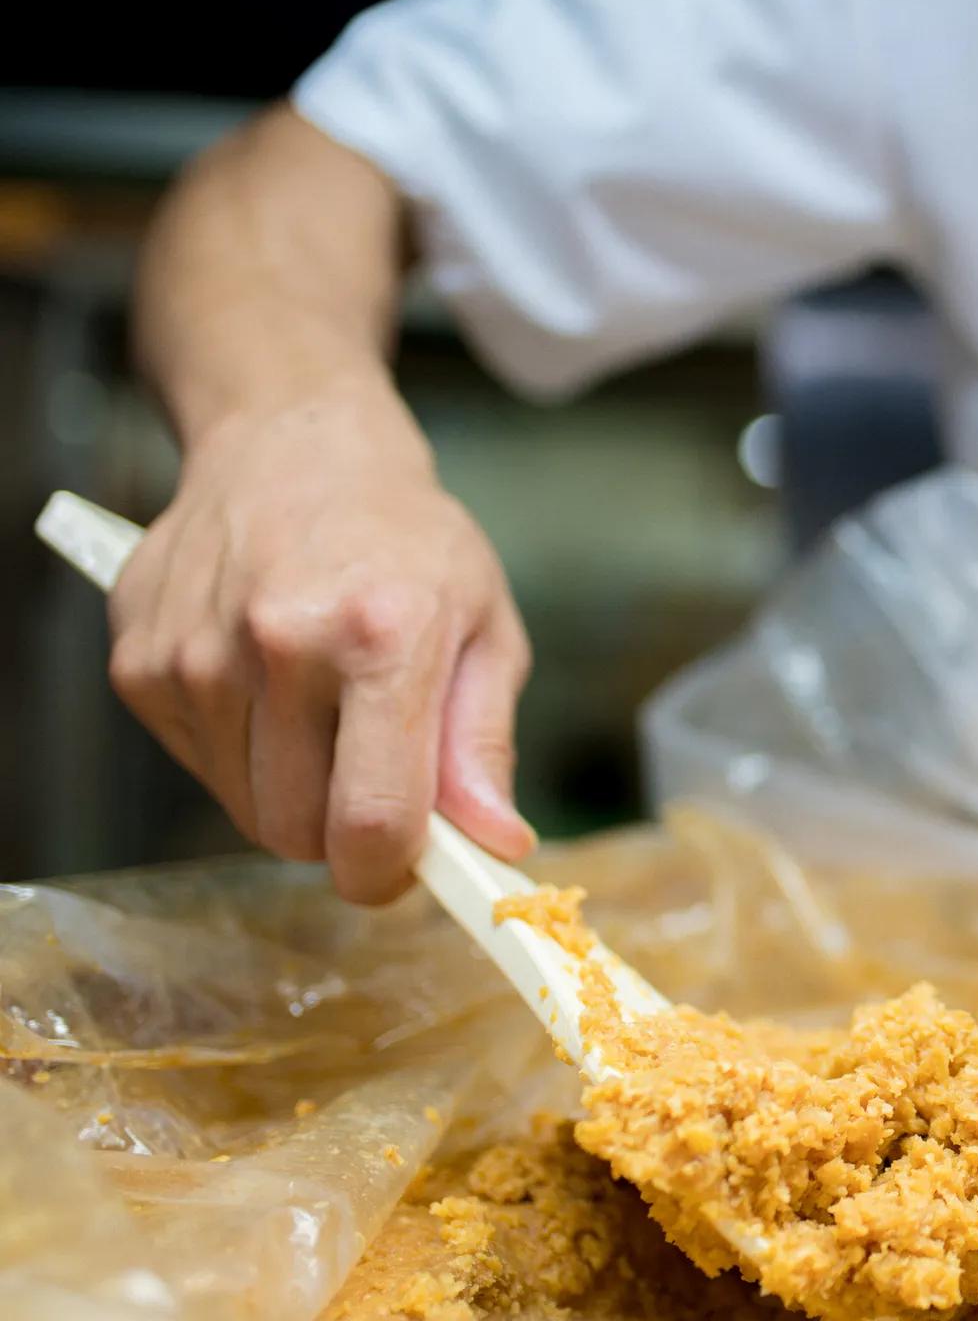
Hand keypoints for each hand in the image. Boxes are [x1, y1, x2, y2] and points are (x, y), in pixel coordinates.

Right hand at [107, 381, 533, 902]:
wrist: (295, 447)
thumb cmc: (407, 543)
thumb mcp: (486, 628)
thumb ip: (484, 746)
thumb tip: (494, 845)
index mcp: (382, 636)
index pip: (371, 819)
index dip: (389, 873)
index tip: (404, 871)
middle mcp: (279, 642)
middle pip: (298, 830)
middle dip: (342, 832)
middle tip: (373, 779)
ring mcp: (196, 652)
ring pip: (244, 807)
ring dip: (291, 789)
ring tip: (323, 710)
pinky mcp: (139, 660)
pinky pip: (199, 765)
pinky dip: (240, 752)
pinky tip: (267, 684)